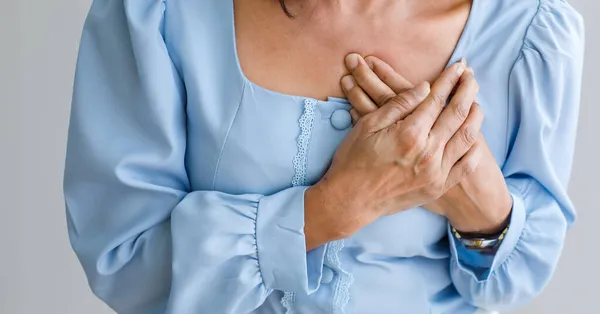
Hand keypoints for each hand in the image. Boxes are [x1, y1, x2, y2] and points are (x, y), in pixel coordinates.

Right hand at [343, 54, 511, 233]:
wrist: (351, 200)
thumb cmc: (354, 160)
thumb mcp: (368, 125)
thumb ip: (398, 105)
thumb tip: (424, 87)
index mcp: (410, 133)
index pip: (437, 99)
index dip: (449, 79)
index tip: (458, 66)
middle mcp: (428, 152)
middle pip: (457, 113)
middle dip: (467, 90)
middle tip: (470, 76)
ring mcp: (436, 172)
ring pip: (467, 136)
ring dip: (475, 114)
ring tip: (475, 102)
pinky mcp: (437, 187)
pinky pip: (465, 165)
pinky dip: (474, 148)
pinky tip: (473, 136)